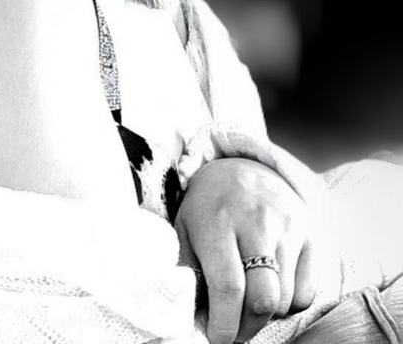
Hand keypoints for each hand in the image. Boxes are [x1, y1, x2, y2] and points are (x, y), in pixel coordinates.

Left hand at [175, 157, 316, 343]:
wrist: (243, 168)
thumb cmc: (208, 206)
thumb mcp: (185, 227)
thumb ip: (186, 267)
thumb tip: (190, 314)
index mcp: (218, 222)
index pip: (227, 286)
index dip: (223, 323)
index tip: (217, 339)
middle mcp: (256, 223)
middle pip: (261, 299)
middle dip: (246, 328)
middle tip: (233, 331)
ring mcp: (287, 228)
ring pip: (284, 299)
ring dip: (265, 315)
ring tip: (247, 304)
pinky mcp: (310, 234)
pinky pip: (307, 291)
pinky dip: (289, 303)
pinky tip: (270, 289)